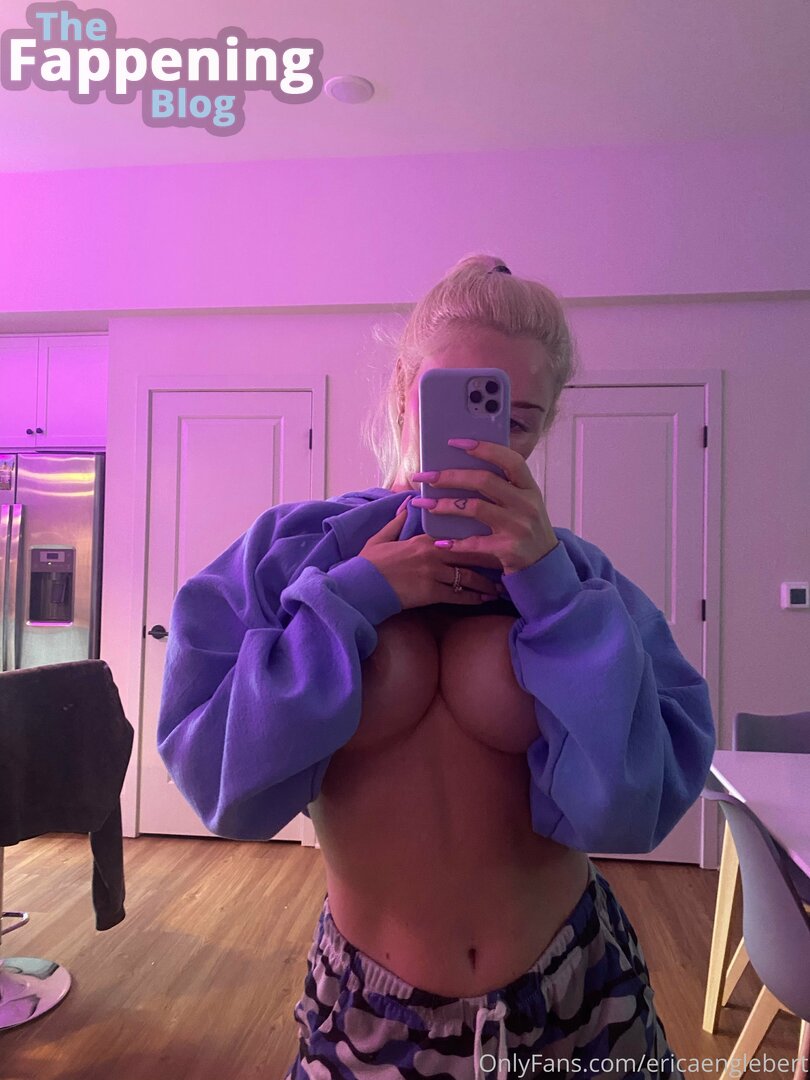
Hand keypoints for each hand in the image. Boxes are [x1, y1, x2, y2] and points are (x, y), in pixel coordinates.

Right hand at [358, 499, 503, 609]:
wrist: (360, 587)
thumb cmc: (369, 564)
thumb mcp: (380, 538)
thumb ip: (397, 521)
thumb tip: (406, 504)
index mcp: (423, 538)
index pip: (456, 535)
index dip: (476, 538)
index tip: (490, 539)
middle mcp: (432, 553)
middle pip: (469, 554)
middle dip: (490, 560)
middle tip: (506, 562)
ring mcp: (433, 573)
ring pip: (468, 577)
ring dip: (485, 583)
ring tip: (499, 587)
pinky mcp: (430, 593)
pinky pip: (458, 596)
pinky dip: (473, 598)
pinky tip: (484, 599)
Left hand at [411, 440, 557, 574]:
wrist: (544, 563)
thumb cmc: (526, 526)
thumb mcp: (523, 501)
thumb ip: (503, 486)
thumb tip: (462, 466)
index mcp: (529, 487)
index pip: (510, 459)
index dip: (484, 448)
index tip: (456, 442)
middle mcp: (526, 504)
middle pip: (484, 481)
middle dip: (450, 476)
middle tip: (426, 476)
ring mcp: (518, 527)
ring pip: (474, 508)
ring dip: (445, 505)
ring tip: (425, 504)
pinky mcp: (508, 549)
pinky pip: (475, 543)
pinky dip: (455, 542)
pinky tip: (440, 541)